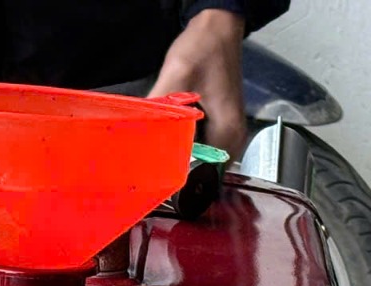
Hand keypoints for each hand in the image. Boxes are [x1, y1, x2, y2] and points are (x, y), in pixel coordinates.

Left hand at [151, 7, 248, 160]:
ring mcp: (227, 133)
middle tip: (146, 161)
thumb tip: (139, 135)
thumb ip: (160, 109)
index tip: (150, 172)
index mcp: (226, 136)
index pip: (199, 173)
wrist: (218, 28)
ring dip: (176, 151)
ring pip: (198, 156)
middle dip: (173, 164)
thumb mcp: (177, 78)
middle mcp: (231, 141)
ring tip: (153, 146)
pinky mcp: (220, 124)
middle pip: (199, 168)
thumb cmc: (203, 50)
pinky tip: (167, 131)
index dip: (174, 174)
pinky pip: (200, 143)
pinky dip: (182, 139)